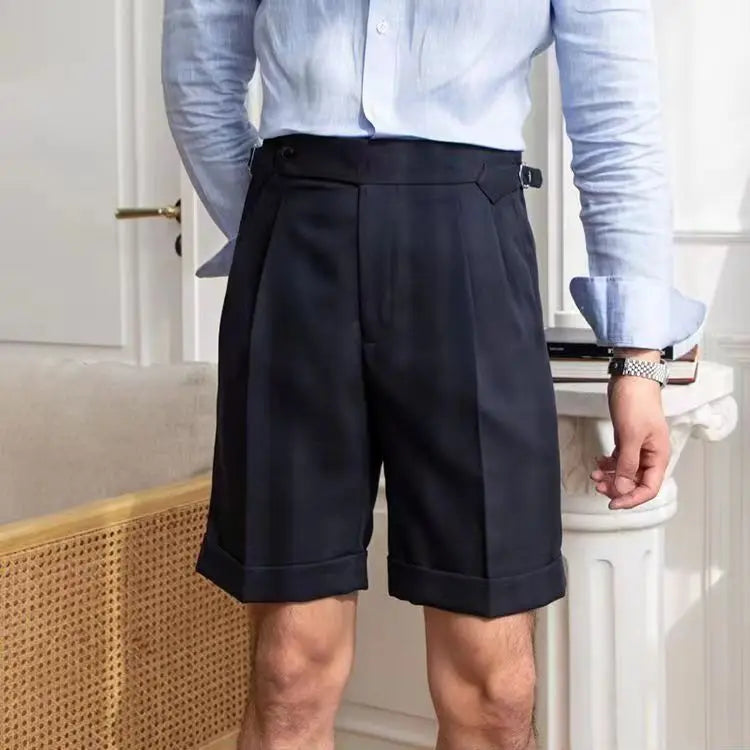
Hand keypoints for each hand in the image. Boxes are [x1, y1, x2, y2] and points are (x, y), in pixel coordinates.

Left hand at [591, 362, 669, 509]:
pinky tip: (598, 463)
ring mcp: (638, 447)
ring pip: (625, 472)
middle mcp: (650, 455)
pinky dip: (608, 464)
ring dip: (611, 477)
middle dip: (617, 488)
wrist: (631, 378)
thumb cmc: (636, 403)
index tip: (613, 503)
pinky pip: (619, 460)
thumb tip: (623, 488)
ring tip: (595, 475)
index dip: (631, 499)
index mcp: (658, 456)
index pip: (649, 488)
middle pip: (636, 482)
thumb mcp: (631, 436)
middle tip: (599, 487)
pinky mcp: (627, 440)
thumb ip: (627, 464)